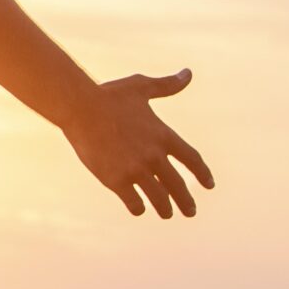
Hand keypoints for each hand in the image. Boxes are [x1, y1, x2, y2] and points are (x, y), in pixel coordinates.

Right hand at [60, 68, 213, 218]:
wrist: (79, 107)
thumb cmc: (109, 95)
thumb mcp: (141, 87)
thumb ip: (167, 85)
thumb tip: (188, 73)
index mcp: (163, 135)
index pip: (192, 159)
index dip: (202, 174)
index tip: (209, 185)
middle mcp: (154, 156)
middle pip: (178, 185)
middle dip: (186, 201)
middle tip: (190, 212)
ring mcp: (135, 170)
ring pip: (158, 197)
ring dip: (164, 208)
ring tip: (166, 214)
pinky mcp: (116, 180)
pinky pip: (133, 202)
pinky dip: (138, 208)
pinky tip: (138, 209)